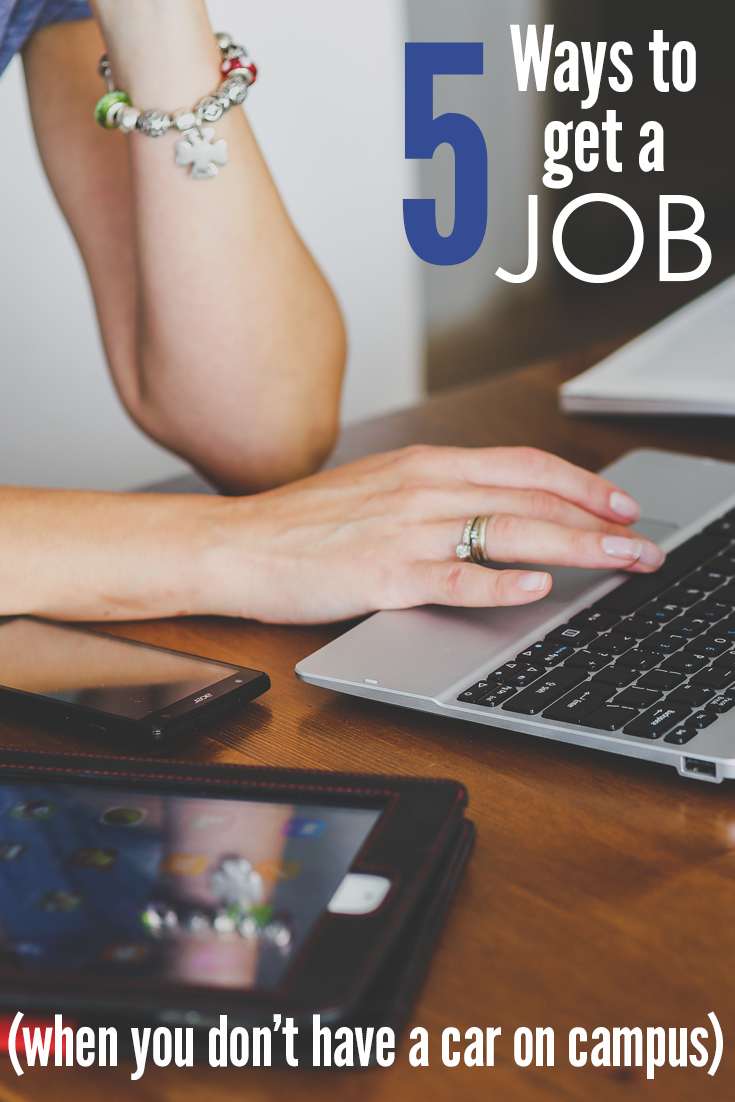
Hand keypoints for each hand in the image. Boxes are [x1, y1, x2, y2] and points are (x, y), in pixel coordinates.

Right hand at [206, 445, 664, 622]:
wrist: (237, 544)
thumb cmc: (304, 523)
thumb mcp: (380, 489)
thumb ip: (439, 495)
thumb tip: (497, 512)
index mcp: (425, 465)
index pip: (523, 465)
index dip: (581, 483)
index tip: (619, 504)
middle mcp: (424, 488)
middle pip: (531, 498)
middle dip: (598, 522)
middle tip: (642, 545)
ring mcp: (405, 530)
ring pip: (507, 532)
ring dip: (574, 548)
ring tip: (619, 563)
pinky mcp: (383, 574)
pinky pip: (453, 576)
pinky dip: (499, 582)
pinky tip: (535, 588)